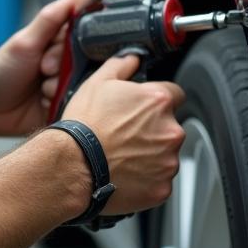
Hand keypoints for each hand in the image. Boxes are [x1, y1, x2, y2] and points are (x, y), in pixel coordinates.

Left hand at [0, 0, 121, 140]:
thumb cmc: (2, 69)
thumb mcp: (26, 40)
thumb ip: (53, 17)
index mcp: (60, 34)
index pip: (90, 17)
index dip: (99, 12)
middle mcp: (70, 55)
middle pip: (92, 49)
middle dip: (68, 60)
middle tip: (45, 68)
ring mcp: (72, 78)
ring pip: (88, 76)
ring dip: (64, 82)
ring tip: (42, 87)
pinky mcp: (71, 101)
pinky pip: (82, 99)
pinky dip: (65, 99)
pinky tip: (46, 101)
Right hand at [60, 52, 185, 216]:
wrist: (72, 166)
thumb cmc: (84, 127)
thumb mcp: (97, 83)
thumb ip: (121, 65)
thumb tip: (131, 59)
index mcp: (158, 101)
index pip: (175, 94)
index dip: (157, 101)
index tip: (144, 109)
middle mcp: (170, 131)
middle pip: (169, 126)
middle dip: (153, 130)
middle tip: (126, 134)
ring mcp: (168, 161)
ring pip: (166, 154)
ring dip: (151, 155)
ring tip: (122, 155)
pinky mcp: (162, 188)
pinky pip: (160, 180)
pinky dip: (147, 179)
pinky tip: (125, 173)